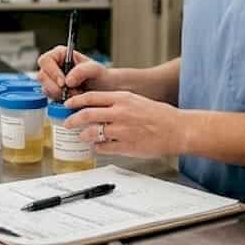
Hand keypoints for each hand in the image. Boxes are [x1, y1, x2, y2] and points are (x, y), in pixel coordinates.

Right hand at [37, 46, 113, 99]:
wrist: (104, 90)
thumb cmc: (100, 76)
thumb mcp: (95, 69)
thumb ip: (82, 71)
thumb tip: (67, 80)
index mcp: (60, 54)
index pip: (45, 61)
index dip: (52, 72)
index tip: (63, 83)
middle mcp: (53, 66)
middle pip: (42, 77)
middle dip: (57, 88)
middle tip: (74, 92)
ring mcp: (52, 81)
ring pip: (46, 89)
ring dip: (60, 96)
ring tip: (77, 95)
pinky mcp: (53, 93)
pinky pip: (50, 99)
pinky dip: (61, 102)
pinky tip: (73, 100)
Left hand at [63, 90, 187, 157]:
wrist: (178, 129)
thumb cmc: (160, 115)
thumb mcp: (136, 100)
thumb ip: (117, 103)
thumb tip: (98, 106)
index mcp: (122, 99)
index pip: (91, 97)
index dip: (75, 101)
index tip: (67, 105)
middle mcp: (120, 113)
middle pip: (87, 115)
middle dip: (72, 120)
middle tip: (67, 123)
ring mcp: (122, 130)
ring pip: (92, 133)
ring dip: (84, 135)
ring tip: (83, 136)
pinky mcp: (126, 146)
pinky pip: (103, 148)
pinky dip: (97, 147)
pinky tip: (98, 146)